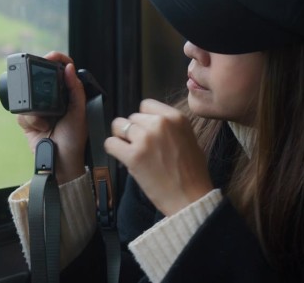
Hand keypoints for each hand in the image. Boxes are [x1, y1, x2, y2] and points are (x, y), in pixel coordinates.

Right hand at [17, 52, 86, 183]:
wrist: (61, 161)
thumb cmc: (74, 139)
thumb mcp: (79, 112)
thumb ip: (76, 89)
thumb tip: (69, 68)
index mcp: (69, 94)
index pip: (63, 70)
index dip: (57, 60)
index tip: (51, 57)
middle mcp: (54, 99)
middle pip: (40, 80)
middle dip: (38, 87)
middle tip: (42, 93)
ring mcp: (39, 109)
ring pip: (28, 97)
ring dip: (35, 111)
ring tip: (46, 123)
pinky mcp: (28, 121)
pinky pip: (22, 113)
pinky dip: (29, 120)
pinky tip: (39, 128)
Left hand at [104, 99, 213, 215]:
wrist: (191, 197)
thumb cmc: (193, 173)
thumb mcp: (189, 139)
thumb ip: (170, 128)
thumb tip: (150, 124)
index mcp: (175, 117)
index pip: (146, 105)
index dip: (143, 119)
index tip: (146, 130)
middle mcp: (159, 123)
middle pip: (132, 117)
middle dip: (134, 131)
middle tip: (141, 147)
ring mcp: (145, 138)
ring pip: (119, 127)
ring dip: (122, 139)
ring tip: (131, 151)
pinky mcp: (133, 155)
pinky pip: (110, 143)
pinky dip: (113, 150)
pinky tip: (122, 157)